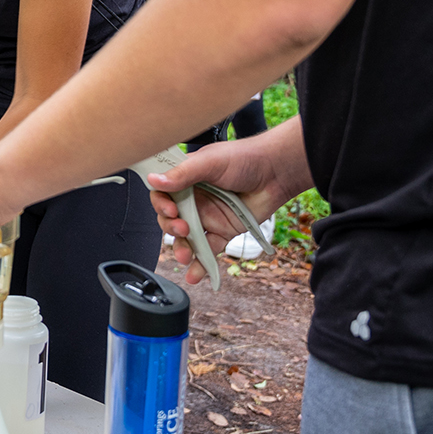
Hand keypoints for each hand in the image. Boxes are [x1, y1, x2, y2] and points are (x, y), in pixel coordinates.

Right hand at [142, 133, 301, 257]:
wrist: (277, 173)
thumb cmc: (246, 158)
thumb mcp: (211, 162)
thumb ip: (183, 173)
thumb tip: (155, 180)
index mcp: (186, 178)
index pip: (162, 194)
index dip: (160, 204)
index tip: (169, 209)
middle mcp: (194, 199)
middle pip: (170, 219)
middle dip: (171, 228)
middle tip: (182, 229)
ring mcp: (208, 217)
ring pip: (186, 238)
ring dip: (182, 249)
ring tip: (186, 255)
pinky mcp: (223, 232)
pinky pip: (208, 250)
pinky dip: (201, 265)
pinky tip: (194, 275)